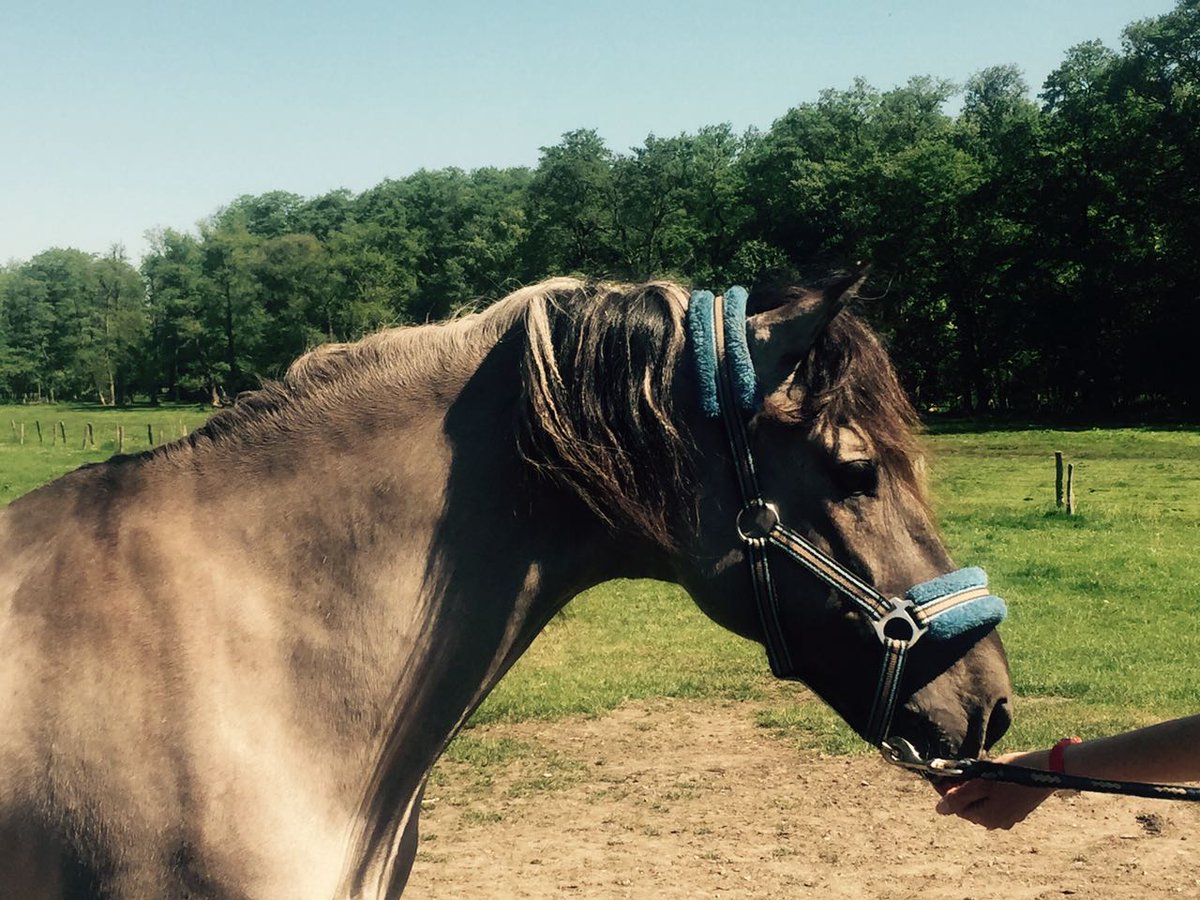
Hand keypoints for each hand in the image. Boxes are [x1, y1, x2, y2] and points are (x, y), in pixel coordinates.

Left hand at [934, 749, 1054, 829]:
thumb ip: (959, 797)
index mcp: (986, 818)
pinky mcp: (1018, 809)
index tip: (940, 775)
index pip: (955, 806)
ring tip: (977, 772)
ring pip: (982, 803)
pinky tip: (993, 778)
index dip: (945, 790)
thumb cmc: (1012, 774)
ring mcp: (1009, 817)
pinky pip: (995, 801)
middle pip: (968, 806)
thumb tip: (939, 810)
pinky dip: (989, 791)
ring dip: (975, 789)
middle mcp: (997, 823)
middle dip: (961, 790)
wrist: (1047, 770)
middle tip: (960, 771)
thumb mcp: (981, 782)